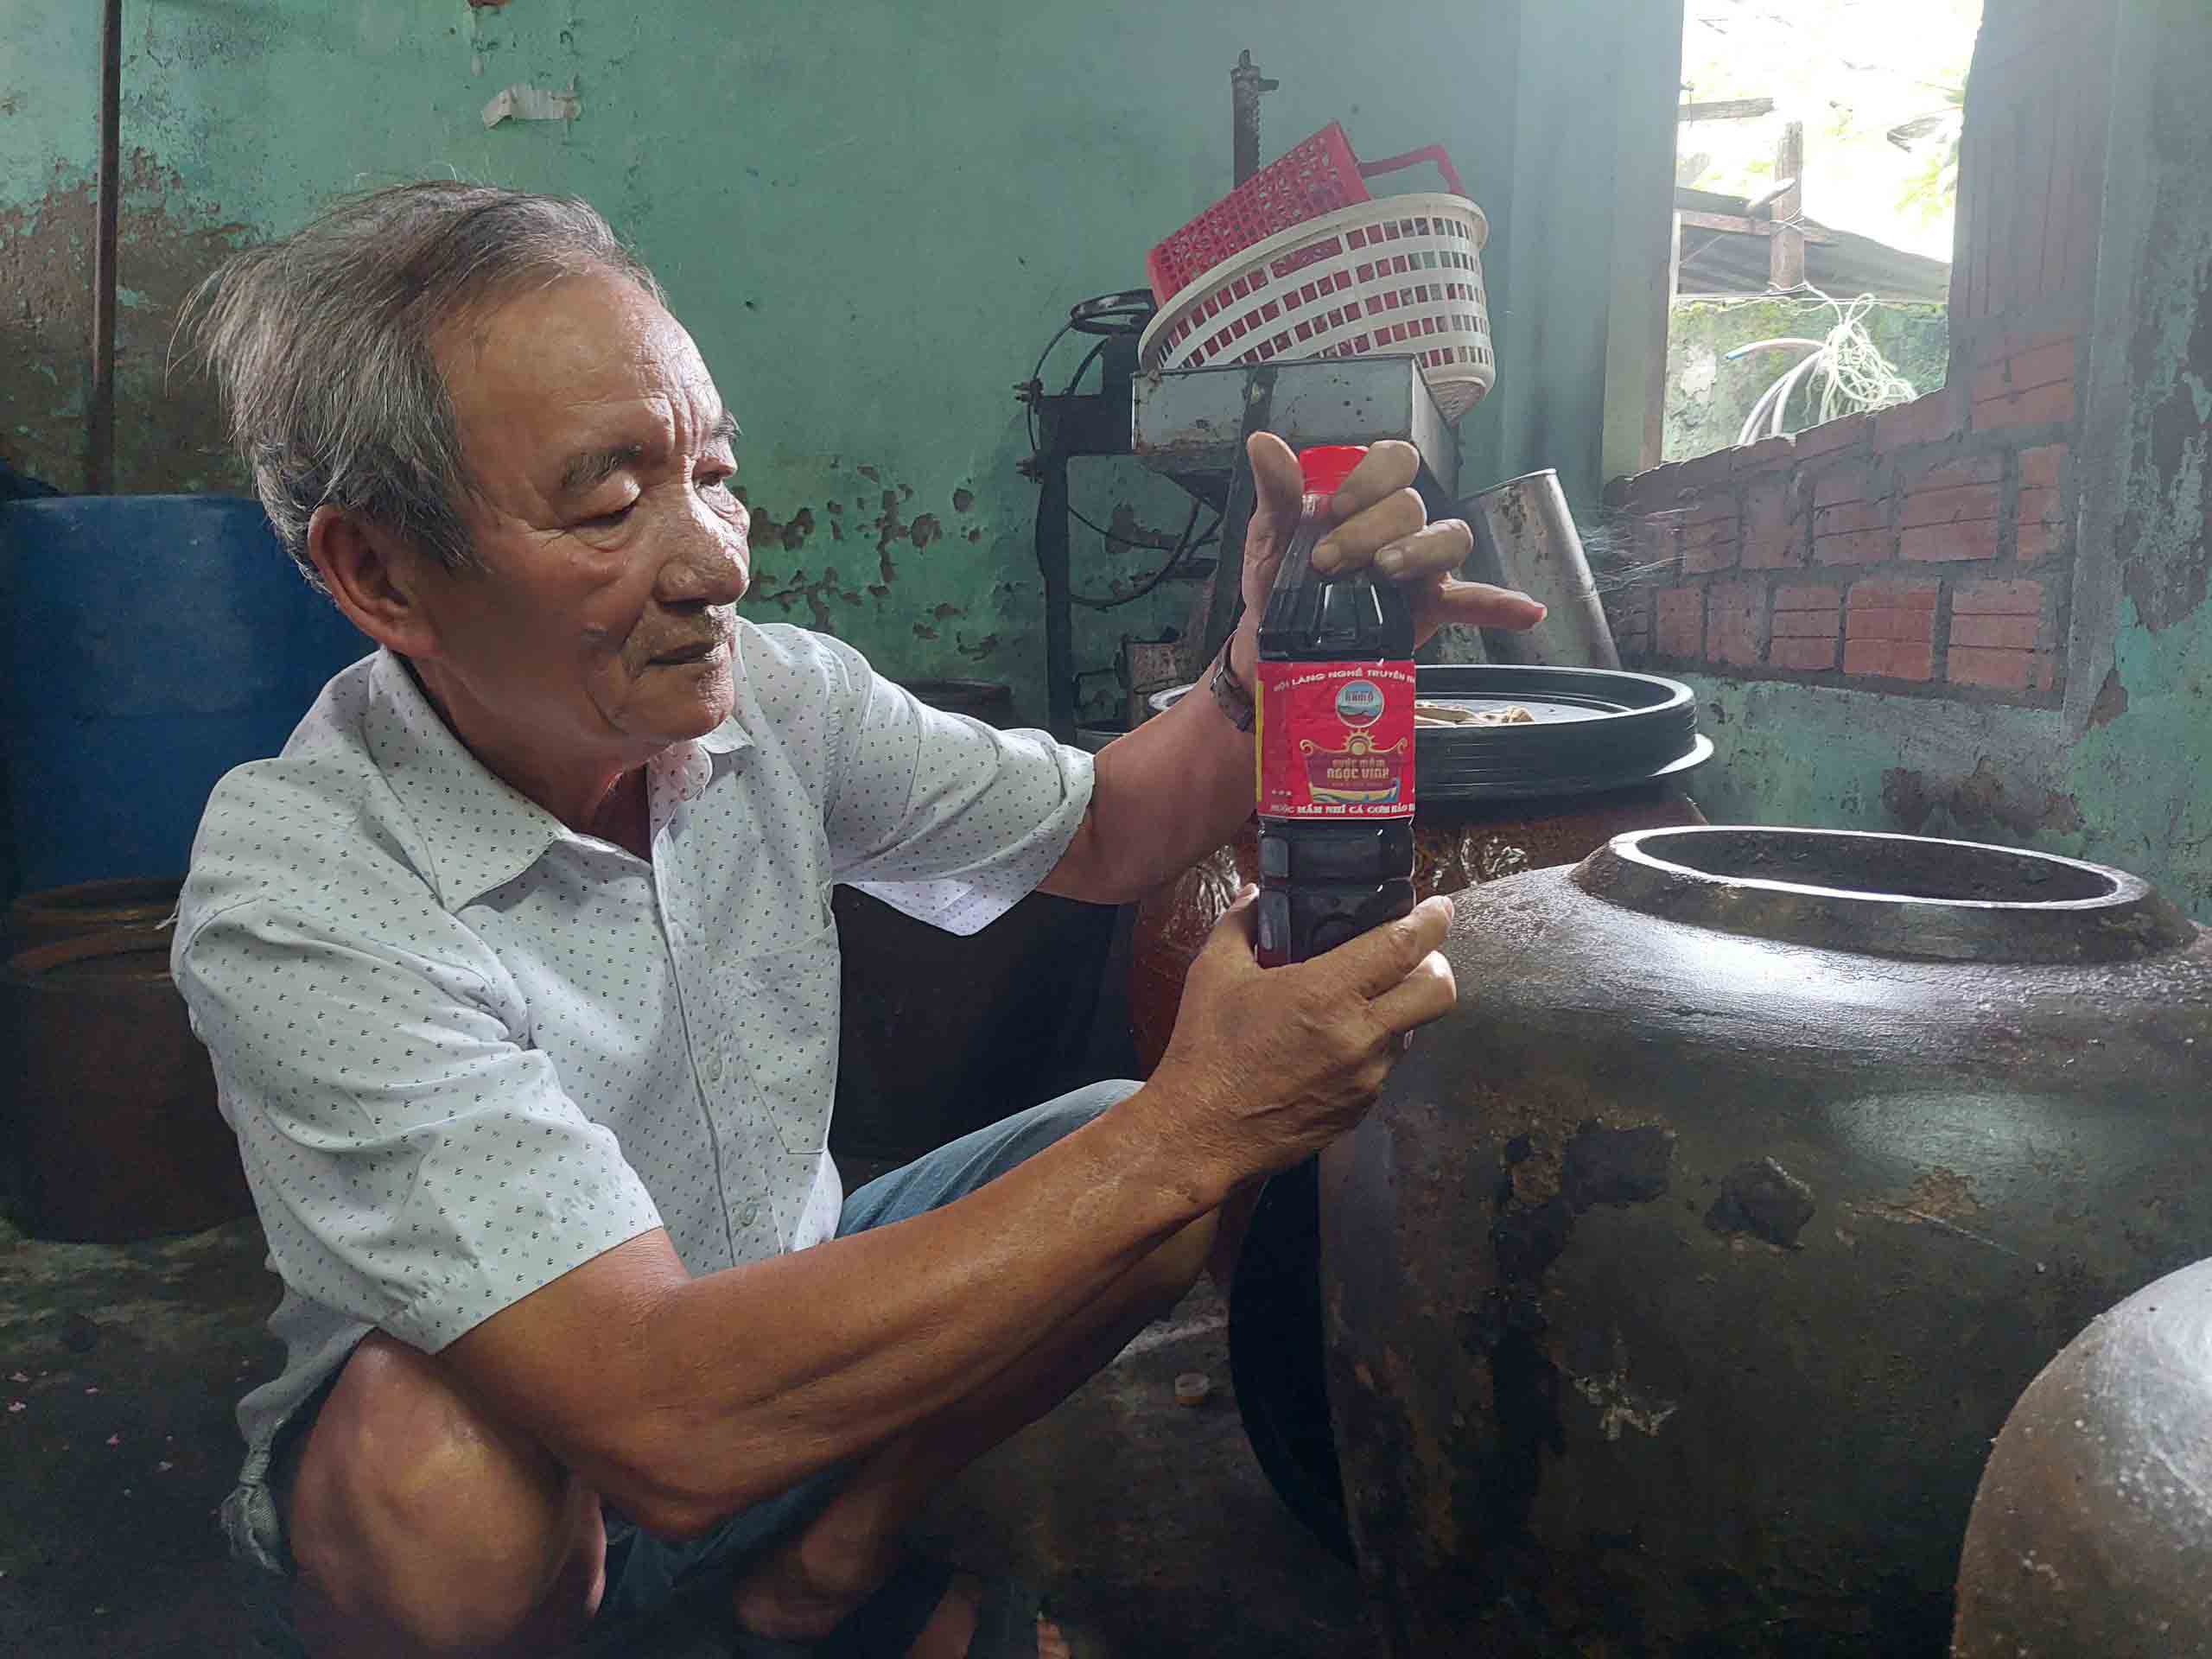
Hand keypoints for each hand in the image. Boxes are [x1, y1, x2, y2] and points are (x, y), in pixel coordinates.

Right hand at [1146, 887, 1458, 1182]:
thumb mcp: (1213, 973)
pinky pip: (1385, 1066)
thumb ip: (1239, 924)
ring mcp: (1365, 1077)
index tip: (1437, 908)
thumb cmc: (1207, 1053)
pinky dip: (1372, 1047)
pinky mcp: (1360, 1108)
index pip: (1404, 946)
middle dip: (1437, 965)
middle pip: (1438, 992)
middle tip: (1413, 955)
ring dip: (1399, 1009)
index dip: (1431, 920)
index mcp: (1325, 993)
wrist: (1202, 1134)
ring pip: (1413, 1030)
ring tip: (1359, 1001)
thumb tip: (1253, 894)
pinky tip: (1333, 1043)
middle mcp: (1358, 1035)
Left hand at [1231, 433, 1545, 677]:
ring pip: (1447, 538)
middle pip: (1412, 505)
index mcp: (1368, 495)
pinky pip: (1474, 601)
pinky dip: (1501, 604)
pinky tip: (1527, 612)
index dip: (1371, 478)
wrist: (1275, 642)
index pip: (1395, 460)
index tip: (1334, 508)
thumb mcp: (1269, 535)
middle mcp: (1402, 523)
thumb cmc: (1277, 579)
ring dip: (1419, 551)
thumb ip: (1277, 491)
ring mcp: (1423, 565)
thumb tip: (1264, 443)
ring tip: (1386, 571)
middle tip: (1328, 561)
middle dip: (1369, 529)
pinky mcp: (1433, 607)